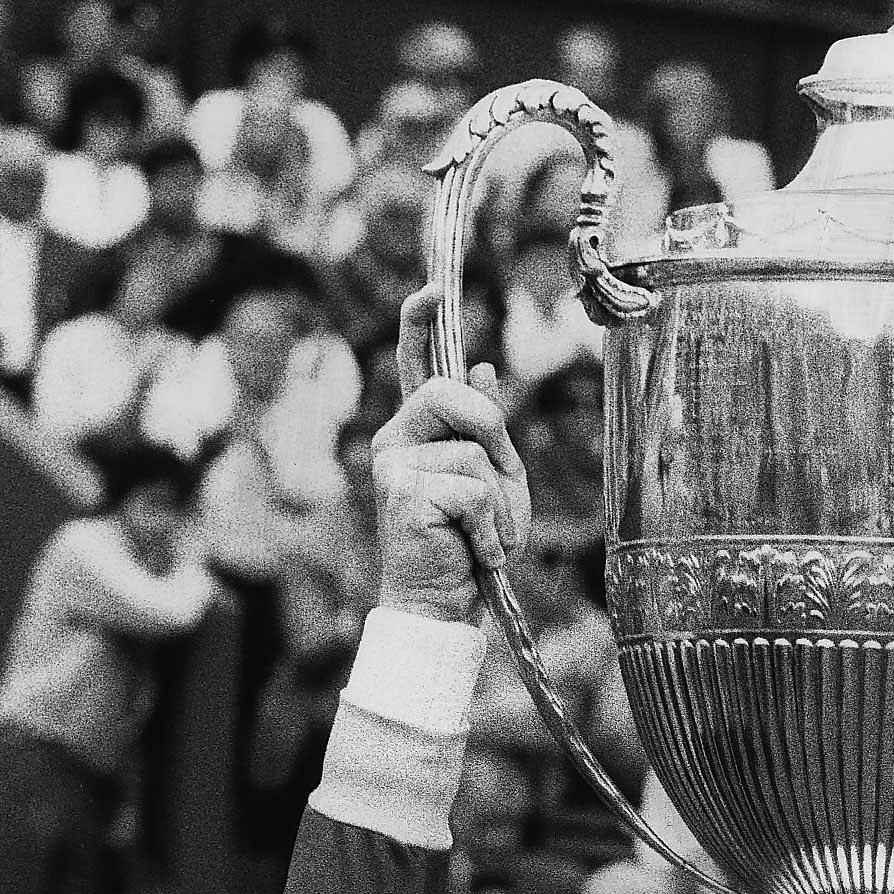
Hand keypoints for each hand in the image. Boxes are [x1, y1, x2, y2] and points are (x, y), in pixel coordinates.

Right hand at [372, 285, 531, 622]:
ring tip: (485, 536)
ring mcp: (393, 464)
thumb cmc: (470, 546)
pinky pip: (472, 490)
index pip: (415, 363)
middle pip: (452, 392)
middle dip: (492, 433)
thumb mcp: (495, 483)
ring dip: (498, 503)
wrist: (441, 604)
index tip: (432, 289)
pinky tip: (475, 550)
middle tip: (501, 485)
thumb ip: (488, 430)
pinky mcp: (401, 493)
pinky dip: (490, 527)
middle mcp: (396, 438)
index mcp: (418, 430)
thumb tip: (485, 367)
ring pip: (472, 452)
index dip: (418, 323)